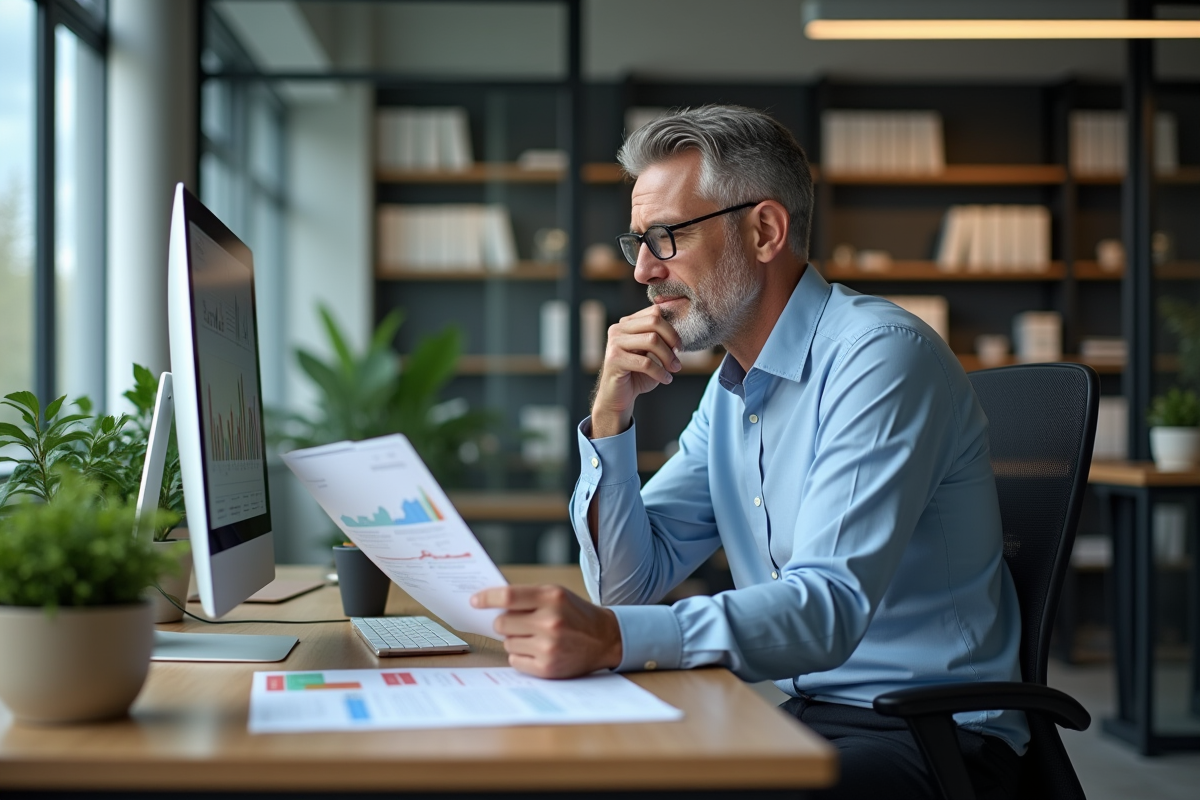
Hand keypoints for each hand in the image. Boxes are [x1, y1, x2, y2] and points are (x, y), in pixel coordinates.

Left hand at [470, 585, 622, 677]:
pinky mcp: (547, 668)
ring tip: (536, 637)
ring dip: (515, 640)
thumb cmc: (576, 614)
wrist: (605, 639)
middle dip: (504, 623)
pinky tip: (538, 651)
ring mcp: (548, 647)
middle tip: (517, 623)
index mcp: (551, 598)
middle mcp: (550, 622)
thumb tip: (491, 604)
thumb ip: (528, 597)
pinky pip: (514, 660)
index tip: (474, 601)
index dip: (486, 598)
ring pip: (507, 643)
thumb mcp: (557, 595)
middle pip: (501, 623)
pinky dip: (521, 656)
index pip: (508, 596)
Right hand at [591, 304, 681, 437]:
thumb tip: (679, 335)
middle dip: (672, 339)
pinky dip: (660, 372)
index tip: (678, 346)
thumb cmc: (637, 375)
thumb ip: (661, 340)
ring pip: (652, 340)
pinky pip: (646, 363)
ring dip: (668, 357)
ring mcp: (614, 343)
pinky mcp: (615, 360)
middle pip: (654, 321)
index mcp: (627, 324)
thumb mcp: (651, 354)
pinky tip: (666, 379)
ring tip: (674, 369)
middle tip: (678, 357)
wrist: (618, 397)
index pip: (654, 312)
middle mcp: (618, 329)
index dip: (671, 328)